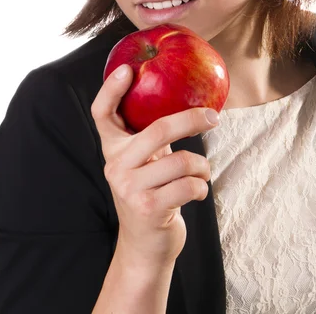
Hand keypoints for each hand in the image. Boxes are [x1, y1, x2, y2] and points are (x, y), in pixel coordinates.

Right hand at [91, 64, 219, 267]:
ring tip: (202, 173)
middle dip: (193, 120)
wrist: (145, 245)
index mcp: (113, 149)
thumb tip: (186, 100)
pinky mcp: (148, 208)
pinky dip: (202, 187)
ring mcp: (129, 188)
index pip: (102, 113)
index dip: (111, 89)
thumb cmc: (152, 193)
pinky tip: (197, 191)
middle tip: (214, 117)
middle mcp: (116, 166)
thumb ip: (150, 136)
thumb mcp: (145, 162)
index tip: (129, 68)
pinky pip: (189, 185)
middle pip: (159, 130)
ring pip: (181, 161)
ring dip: (202, 167)